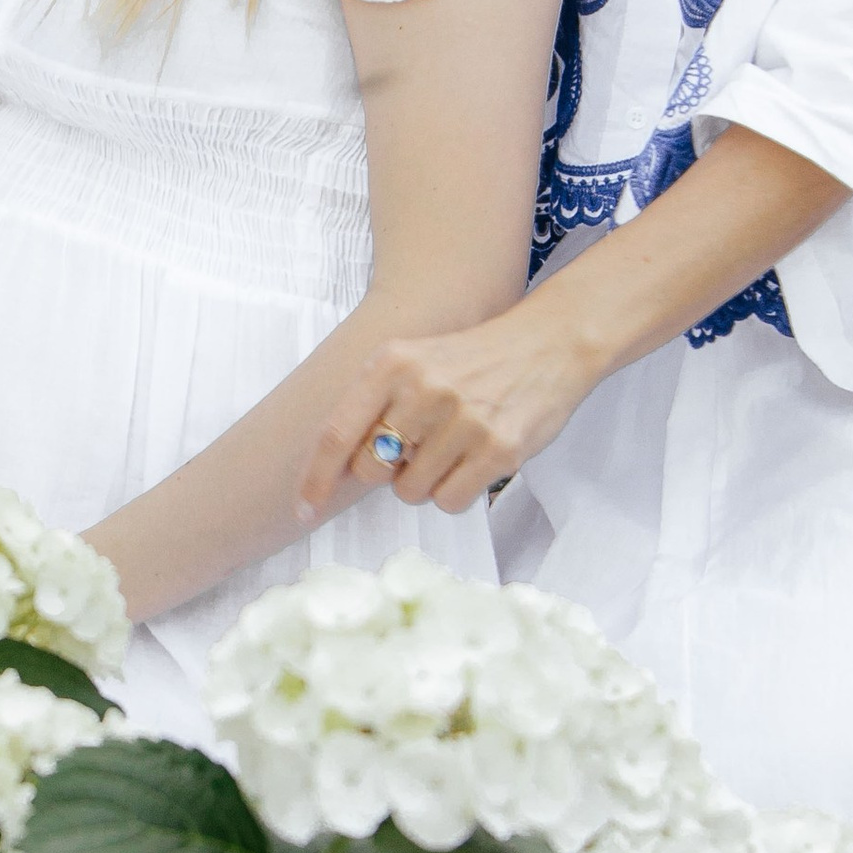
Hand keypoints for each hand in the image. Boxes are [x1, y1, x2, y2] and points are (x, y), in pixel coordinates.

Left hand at [297, 295, 601, 521]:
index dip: (315, 478)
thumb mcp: (414, 360)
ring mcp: (462, 419)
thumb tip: (337, 469)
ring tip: (453, 446)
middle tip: (418, 447)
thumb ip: (373, 404)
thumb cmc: (472, 361)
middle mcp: (422, 388)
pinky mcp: (498, 448)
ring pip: (411, 492)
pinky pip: (450, 500)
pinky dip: (456, 491)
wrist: (549, 343)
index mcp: (391, 363)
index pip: (336, 433)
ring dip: (426, 482)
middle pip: (371, 471)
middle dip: (387, 472)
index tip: (303, 509)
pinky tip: (474, 459)